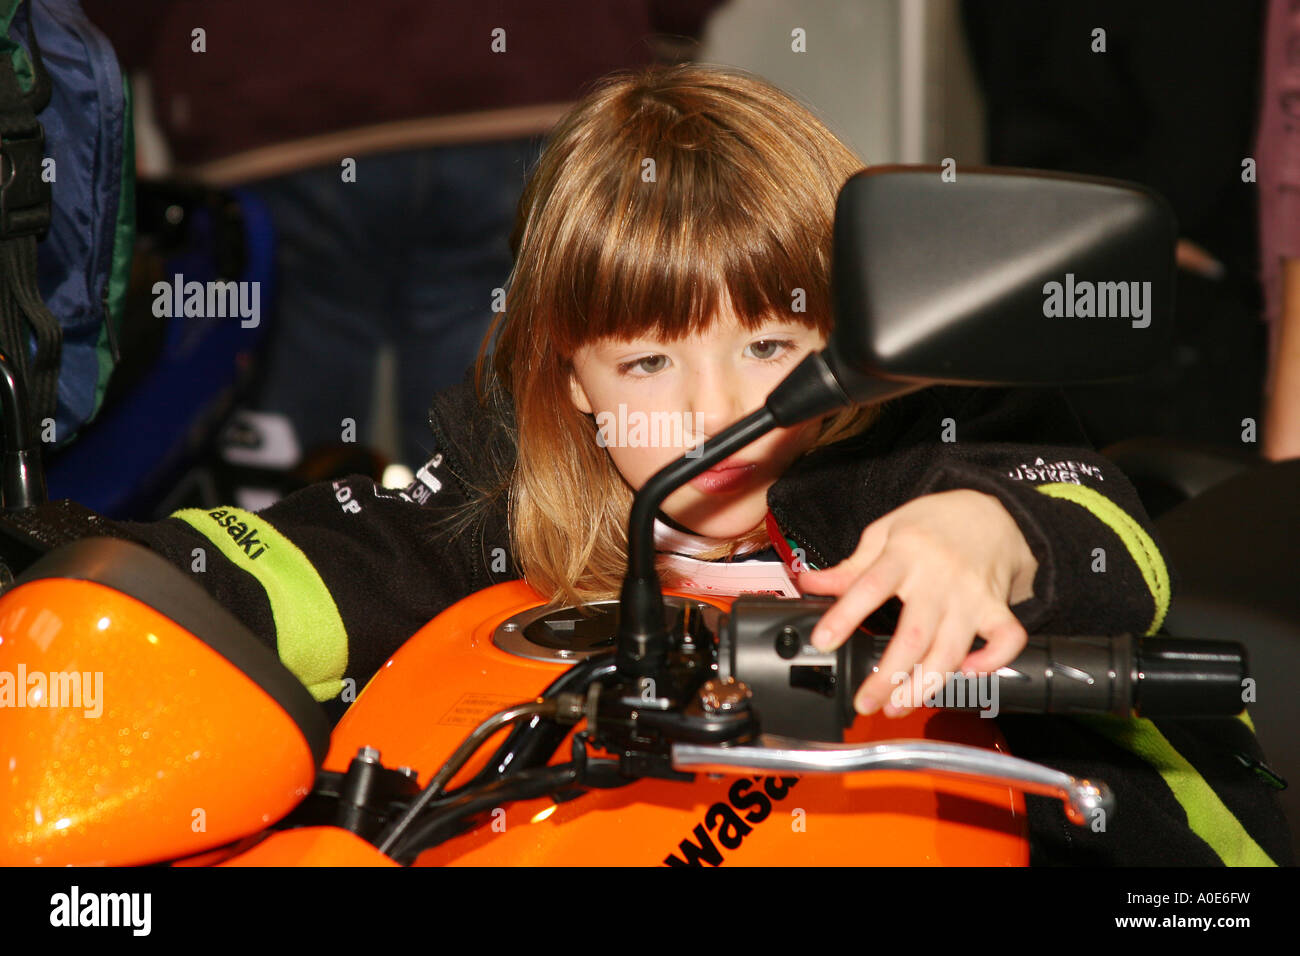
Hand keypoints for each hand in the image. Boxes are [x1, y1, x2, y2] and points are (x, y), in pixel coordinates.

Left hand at [796, 490, 1036, 717]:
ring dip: (925, 686)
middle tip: (865, 702)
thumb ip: (850, 567)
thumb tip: (809, 584)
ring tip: (898, 706)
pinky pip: (1007, 640)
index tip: (823, 642)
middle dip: (887, 676)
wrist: (990, 512)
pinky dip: (991, 662)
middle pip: (913, 635)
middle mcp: (939, 577)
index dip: (844, 617)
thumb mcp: (885, 533)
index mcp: (904, 554)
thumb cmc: (932, 524)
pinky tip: (968, 675)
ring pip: (951, 650)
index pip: (869, 587)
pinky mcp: (998, 607)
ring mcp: (972, 595)